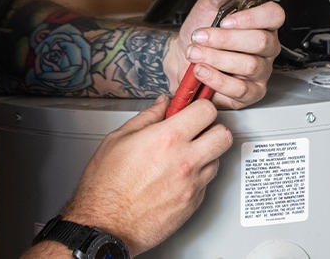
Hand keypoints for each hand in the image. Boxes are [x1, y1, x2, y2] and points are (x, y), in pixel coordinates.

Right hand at [52, 96, 231, 255]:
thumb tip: (162, 104)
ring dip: (206, 154)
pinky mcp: (193, 203)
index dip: (201, 107)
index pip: (207, 110)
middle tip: (198, 131)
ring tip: (185, 155)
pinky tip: (179, 176)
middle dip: (213, 129)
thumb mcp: (118, 139)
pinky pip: (207, 182)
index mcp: (167, 138)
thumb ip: (147, 117)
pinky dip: (198, 176)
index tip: (195, 109)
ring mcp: (192, 184)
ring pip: (218, 159)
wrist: (105, 226)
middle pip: (224, 134)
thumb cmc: (105, 187)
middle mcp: (185, 160)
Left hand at [168, 0, 283, 109]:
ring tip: (195, 52)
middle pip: (260, 43)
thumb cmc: (200, 29)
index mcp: (262, 22)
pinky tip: (201, 71)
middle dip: (224, 40)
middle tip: (200, 36)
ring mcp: (260, 71)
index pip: (275, 16)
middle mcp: (266, 47)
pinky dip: (216, 79)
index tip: (227, 19)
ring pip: (248, 66)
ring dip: (216, 58)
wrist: (181, 58)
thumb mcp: (210, 3)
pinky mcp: (250, 93)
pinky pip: (239, 89)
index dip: (253, 18)